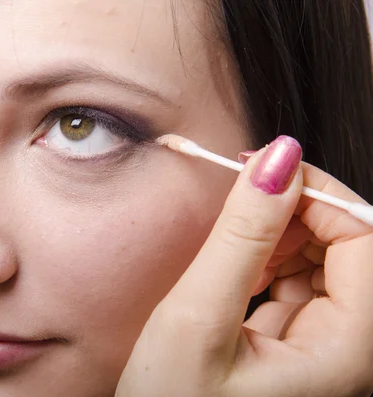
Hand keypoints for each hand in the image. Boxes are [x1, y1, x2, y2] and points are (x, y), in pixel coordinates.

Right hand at [116, 136, 372, 396]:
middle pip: (353, 249)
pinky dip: (269, 263)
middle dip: (298, 212)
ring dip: (281, 236)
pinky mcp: (298, 347)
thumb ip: (241, 236)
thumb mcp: (197, 319)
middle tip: (242, 196)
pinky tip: (236, 270)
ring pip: (326, 264)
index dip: (319, 194)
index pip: (367, 240)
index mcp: (348, 354)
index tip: (262, 169)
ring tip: (232, 241)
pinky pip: (301, 286)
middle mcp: (351, 354)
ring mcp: (326, 352)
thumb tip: (277, 158)